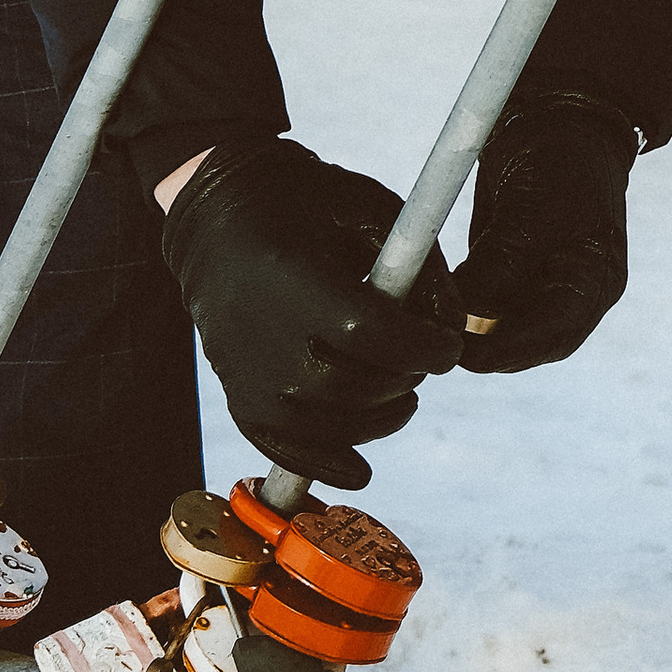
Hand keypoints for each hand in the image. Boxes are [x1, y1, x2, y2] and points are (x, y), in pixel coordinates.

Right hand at [160, 139, 459, 487]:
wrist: (217, 214)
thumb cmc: (304, 202)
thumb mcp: (369, 207)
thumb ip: (419, 264)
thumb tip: (454, 326)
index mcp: (295, 276)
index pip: (372, 335)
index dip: (423, 348)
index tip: (448, 346)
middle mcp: (261, 333)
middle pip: (351, 388)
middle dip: (404, 380)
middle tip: (422, 360)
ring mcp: (243, 371)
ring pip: (324, 427)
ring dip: (378, 420)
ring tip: (402, 396)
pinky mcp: (235, 392)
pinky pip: (282, 447)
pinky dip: (324, 464)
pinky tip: (360, 470)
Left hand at [453, 89, 635, 375]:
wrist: (559, 123)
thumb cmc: (557, 162)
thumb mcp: (530, 210)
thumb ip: (501, 264)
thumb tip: (462, 317)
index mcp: (595, 281)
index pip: (552, 335)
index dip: (505, 351)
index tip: (459, 354)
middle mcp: (578, 295)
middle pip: (531, 344)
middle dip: (487, 351)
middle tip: (438, 345)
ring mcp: (552, 287)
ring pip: (509, 330)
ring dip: (474, 332)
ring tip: (435, 322)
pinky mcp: (525, 276)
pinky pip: (495, 308)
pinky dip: (470, 309)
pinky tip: (443, 301)